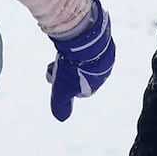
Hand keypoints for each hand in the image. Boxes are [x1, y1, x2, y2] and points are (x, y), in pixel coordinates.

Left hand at [46, 0, 115, 120]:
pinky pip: (88, 42)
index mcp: (97, 81)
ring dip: (71, 55)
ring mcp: (105, 51)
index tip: (51, 71)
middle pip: (80, 70)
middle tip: (54, 61)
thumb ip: (61, 106)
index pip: (78, 87)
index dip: (63, 81)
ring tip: (60, 50)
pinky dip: (78, 43)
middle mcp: (104, 68)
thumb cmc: (74, 67)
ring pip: (84, 56)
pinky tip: (69, 40)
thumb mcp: (62, 91)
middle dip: (66, 68)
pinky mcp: (102, 36)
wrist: (84, 39)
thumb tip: (61, 118)